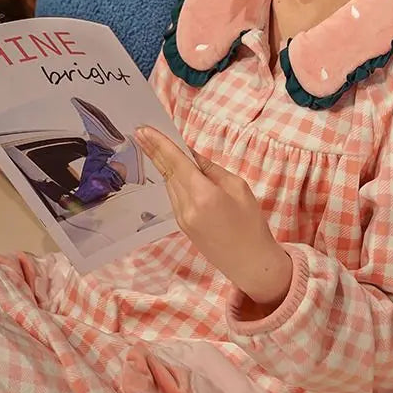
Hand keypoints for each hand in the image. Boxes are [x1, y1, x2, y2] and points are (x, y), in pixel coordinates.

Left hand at [134, 126, 291, 307]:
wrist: (249, 262)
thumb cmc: (251, 222)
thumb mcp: (238, 187)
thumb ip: (212, 170)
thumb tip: (193, 157)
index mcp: (203, 194)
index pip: (176, 163)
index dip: (158, 144)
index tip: (142, 130)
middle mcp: (185, 206)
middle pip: (168, 172)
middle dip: (155, 151)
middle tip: (141, 131)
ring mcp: (181, 218)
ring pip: (170, 184)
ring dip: (164, 165)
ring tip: (157, 145)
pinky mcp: (182, 225)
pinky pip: (174, 196)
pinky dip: (173, 180)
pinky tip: (175, 170)